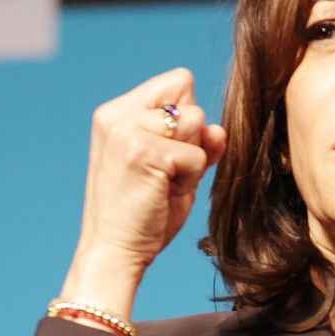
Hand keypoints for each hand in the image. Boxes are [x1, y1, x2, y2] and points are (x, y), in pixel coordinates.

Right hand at [62, 68, 228, 310]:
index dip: (187, 118)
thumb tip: (219, 129)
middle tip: (164, 175)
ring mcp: (127, 130)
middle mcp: (116, 114)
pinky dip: (190, 179)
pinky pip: (197, 154)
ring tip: (163, 184)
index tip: (169, 154)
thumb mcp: (172, 168)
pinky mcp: (143, 152)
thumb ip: (196, 141)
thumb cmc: (142, 215)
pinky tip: (163, 194)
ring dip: (192, 158)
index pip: (177, 82)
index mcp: (117, 112)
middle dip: (191, 139)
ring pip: (196, 121)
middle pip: (190, 99)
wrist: (115, 253)